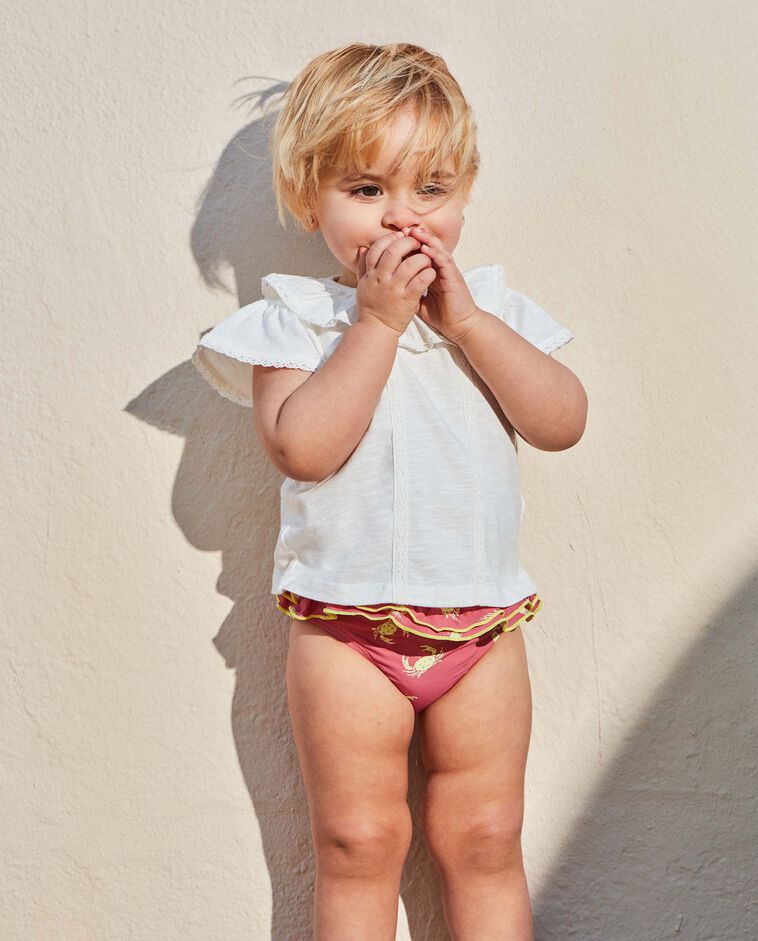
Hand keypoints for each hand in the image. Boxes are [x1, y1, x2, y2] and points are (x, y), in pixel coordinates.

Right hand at [355, 231, 436, 336]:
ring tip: (427, 260)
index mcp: (370, 274)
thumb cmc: (371, 306)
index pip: (377, 247)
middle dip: (408, 243)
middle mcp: (381, 279)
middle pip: (394, 251)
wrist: (376, 329)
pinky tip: (431, 273)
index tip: (401, 236)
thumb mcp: (363, 285)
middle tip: (417, 244)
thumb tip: (364, 249)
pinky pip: (421, 280)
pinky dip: (428, 273)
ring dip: (422, 258)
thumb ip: (363, 267)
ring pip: (410, 264)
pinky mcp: (407, 299)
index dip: (390, 238)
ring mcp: (394, 289)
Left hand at [405, 224, 481, 344]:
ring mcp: (448, 272)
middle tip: (403, 229)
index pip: (420, 254)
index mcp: (432, 273)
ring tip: (413, 231)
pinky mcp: (454, 278)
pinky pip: (445, 262)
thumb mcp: (419, 303)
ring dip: (426, 239)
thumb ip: (410, 292)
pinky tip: (426, 248)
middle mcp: (440, 269)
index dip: (409, 246)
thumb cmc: (442, 316)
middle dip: (416, 237)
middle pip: (428, 247)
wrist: (459, 327)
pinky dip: (435, 254)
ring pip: (437, 250)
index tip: (395, 239)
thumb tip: (393, 289)